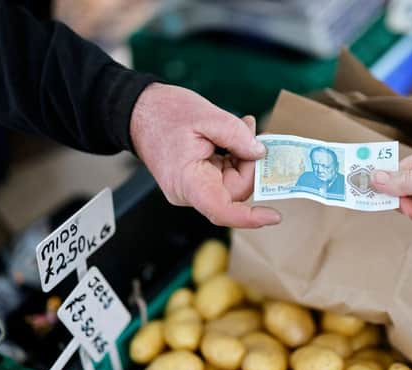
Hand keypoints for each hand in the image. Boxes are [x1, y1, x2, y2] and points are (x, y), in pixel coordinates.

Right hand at [130, 83, 280, 227]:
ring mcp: (193, 189)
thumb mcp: (207, 116)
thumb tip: (260, 154)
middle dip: (250, 164)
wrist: (138, 110)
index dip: (250, 217)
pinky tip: (234, 136)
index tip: (274, 216)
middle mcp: (189, 193)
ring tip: (243, 127)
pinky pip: (224, 175)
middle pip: (235, 191)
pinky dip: (234, 157)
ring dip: (244, 157)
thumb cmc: (164, 113)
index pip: (222, 211)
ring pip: (233, 182)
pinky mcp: (197, 181)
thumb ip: (238, 136)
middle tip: (252, 132)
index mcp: (188, 182)